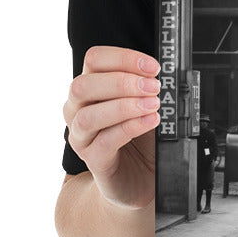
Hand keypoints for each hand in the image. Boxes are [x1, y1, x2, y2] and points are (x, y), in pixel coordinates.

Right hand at [64, 46, 160, 208]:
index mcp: (90, 89)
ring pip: (88, 115)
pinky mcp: (93, 160)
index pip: (94, 60)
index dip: (123, 58)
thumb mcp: (145, 106)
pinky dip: (129, 128)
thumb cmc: (140, 139)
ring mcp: (82, 137)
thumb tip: (160, 72)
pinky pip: (105, 141)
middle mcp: (78, 110)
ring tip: (153, 105)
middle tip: (153, 86)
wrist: (140, 178)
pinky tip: (149, 122)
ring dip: (124, 106)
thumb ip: (147, 87)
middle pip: (84, 85)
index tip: (152, 66)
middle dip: (122, 82)